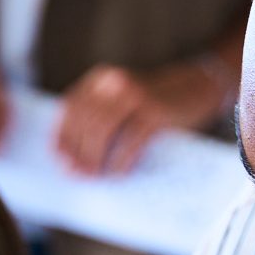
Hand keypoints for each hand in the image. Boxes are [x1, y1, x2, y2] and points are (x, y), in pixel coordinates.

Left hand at [54, 60, 227, 174]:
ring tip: (94, 176)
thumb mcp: (122, 99)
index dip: (62, 134)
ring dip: (94, 158)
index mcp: (103, 79)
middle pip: (85, 121)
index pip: (71, 107)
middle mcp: (116, 83)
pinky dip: (120, 161)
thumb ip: (100, 114)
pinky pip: (130, 141)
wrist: (197, 87)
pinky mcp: (155, 112)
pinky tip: (118, 174)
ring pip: (102, 131)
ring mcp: (137, 96)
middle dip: (77, 152)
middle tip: (75, 173)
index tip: (58, 157)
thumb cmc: (154, 102)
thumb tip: (72, 153)